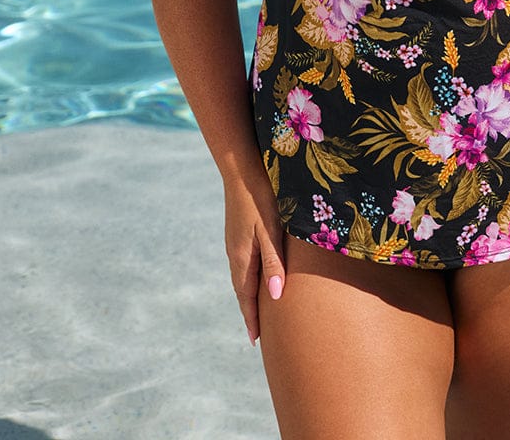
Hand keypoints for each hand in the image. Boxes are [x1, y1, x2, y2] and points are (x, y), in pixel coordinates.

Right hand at [223, 171, 285, 344]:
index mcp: (242, 257)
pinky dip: (249, 277)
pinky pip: (243, 263)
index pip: (247, 296)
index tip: (256, 341)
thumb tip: (276, 296)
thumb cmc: (260, 198)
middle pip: (242, 289)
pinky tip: (256, 274)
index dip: (252, 318)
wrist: (241, 169)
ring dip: (249, 294)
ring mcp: (234, 242)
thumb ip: (274, 262)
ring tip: (258, 310)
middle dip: (250, 311)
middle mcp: (234, 253)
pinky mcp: (237, 231)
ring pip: (242, 276)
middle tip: (257, 333)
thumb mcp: (270, 230)